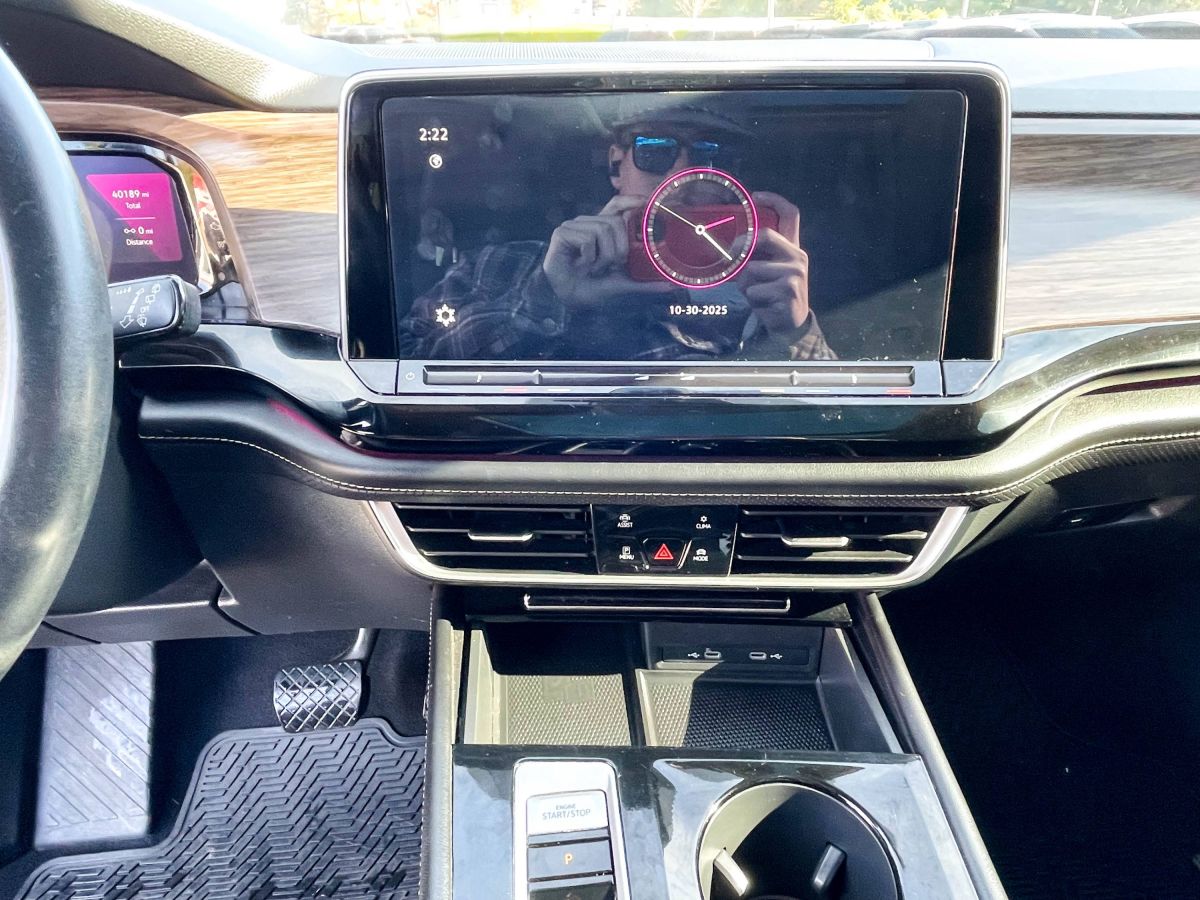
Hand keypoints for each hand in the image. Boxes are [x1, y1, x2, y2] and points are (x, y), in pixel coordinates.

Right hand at [542, 195, 672, 304]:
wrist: (567, 300)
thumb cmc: (591, 288)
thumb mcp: (623, 283)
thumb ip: (645, 282)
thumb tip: (670, 285)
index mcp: (602, 229)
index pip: (617, 205)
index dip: (630, 200)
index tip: (645, 202)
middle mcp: (588, 223)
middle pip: (615, 221)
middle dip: (619, 249)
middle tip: (610, 266)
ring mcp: (574, 226)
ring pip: (603, 229)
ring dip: (603, 256)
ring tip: (593, 268)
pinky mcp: (562, 232)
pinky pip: (587, 238)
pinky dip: (588, 257)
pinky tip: (580, 265)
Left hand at [739, 192, 809, 333]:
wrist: (790, 326)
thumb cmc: (772, 294)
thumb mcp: (767, 272)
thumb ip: (756, 257)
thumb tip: (728, 248)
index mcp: (792, 247)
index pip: (791, 215)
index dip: (774, 200)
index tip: (756, 196)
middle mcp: (798, 256)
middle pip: (765, 236)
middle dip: (742, 246)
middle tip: (731, 258)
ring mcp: (795, 273)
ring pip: (753, 268)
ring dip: (745, 284)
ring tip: (755, 293)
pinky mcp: (788, 291)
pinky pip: (754, 290)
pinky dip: (751, 299)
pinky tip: (763, 304)